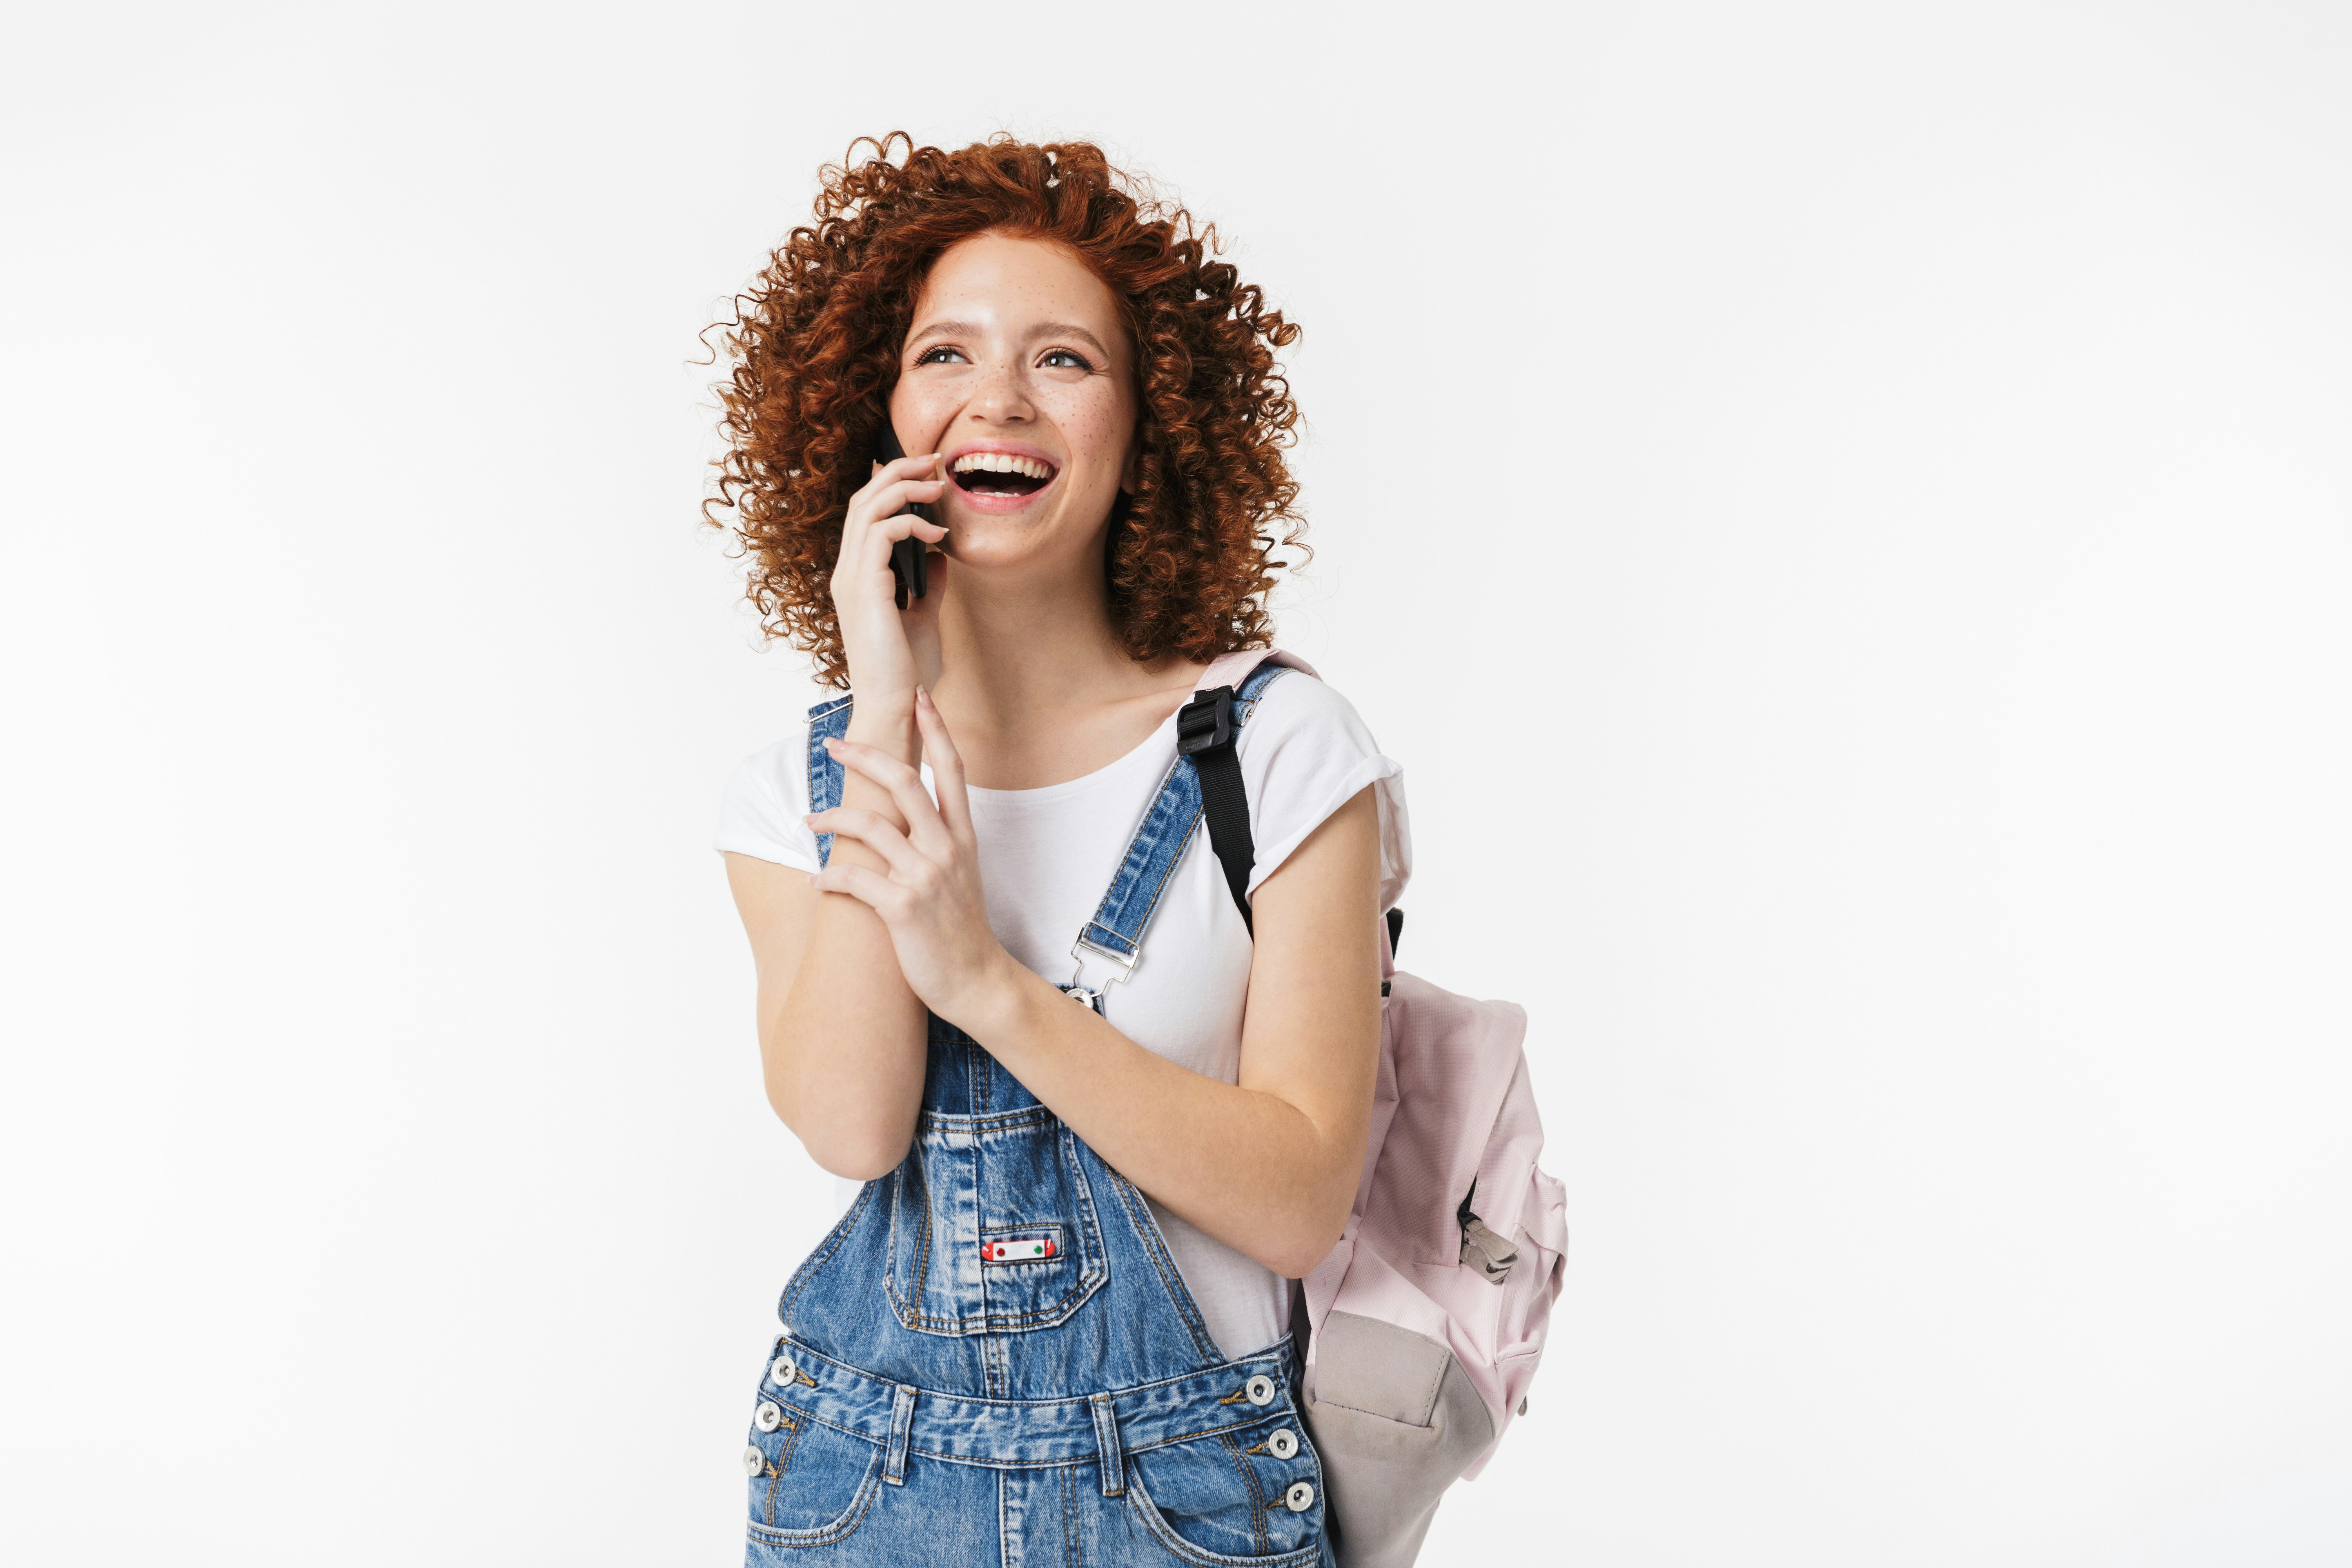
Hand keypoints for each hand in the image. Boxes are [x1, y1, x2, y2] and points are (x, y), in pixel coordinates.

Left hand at [807, 689, 1013, 1021]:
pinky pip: (853, 879)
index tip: (919, 697)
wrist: (977, 981)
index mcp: (964, 837)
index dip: (936, 730)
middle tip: (834, 743)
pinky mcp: (902, 907)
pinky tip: (816, 883)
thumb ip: (938, 842)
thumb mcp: (961, 875)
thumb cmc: (961, 930)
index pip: (953, 769)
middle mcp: (947, 849)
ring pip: (870, 826)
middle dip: (866, 756)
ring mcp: (925, 877)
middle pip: (905, 781)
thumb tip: (903, 818)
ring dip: (831, 820)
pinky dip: (828, 878)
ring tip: (808, 823)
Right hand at [833, 449, 949, 705]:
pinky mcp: (867, 587)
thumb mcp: (923, 617)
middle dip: (898, 471)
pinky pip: (884, 532)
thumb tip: (938, 556)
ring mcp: (852, 578)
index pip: (866, 514)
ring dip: (906, 487)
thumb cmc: (905, 671)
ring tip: (939, 485)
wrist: (894, 705)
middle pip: (863, 499)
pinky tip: (939, 535)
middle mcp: (848, 572)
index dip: (893, 485)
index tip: (928, 476)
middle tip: (933, 460)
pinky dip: (913, 522)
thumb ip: (928, 585)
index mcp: (857, 577)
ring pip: (869, 507)